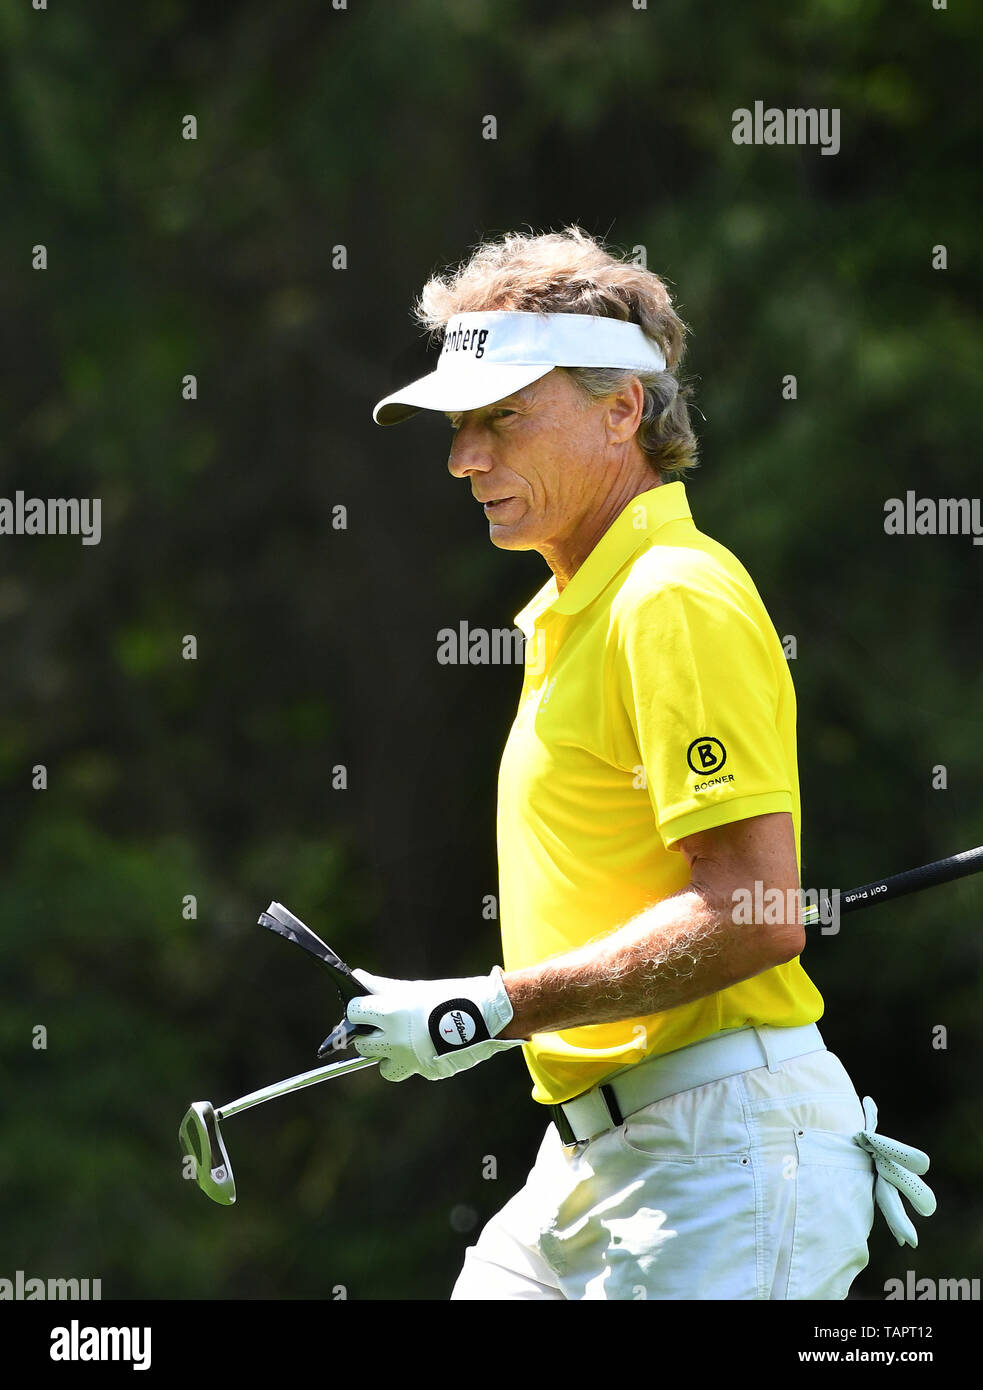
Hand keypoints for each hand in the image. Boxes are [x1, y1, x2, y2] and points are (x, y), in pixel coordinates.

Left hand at [346, 966, 525, 1081]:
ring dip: (388, 1057)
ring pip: (383, 1067)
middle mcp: (396, 1039)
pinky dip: (416, 1061)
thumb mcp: (415, 988)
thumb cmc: (451, 995)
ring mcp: (410, 1059)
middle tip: (383, 1028)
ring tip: (403, 1044)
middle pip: (363, 1044)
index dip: (358, 1010)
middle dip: (370, 1036)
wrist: (486, 1015)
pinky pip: (412, 1070)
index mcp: (391, 1012)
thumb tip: (359, 977)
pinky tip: (429, 1047)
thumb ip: (384, 988)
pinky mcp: (426, 1071)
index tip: (365, 1008)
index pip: (354, 1013)